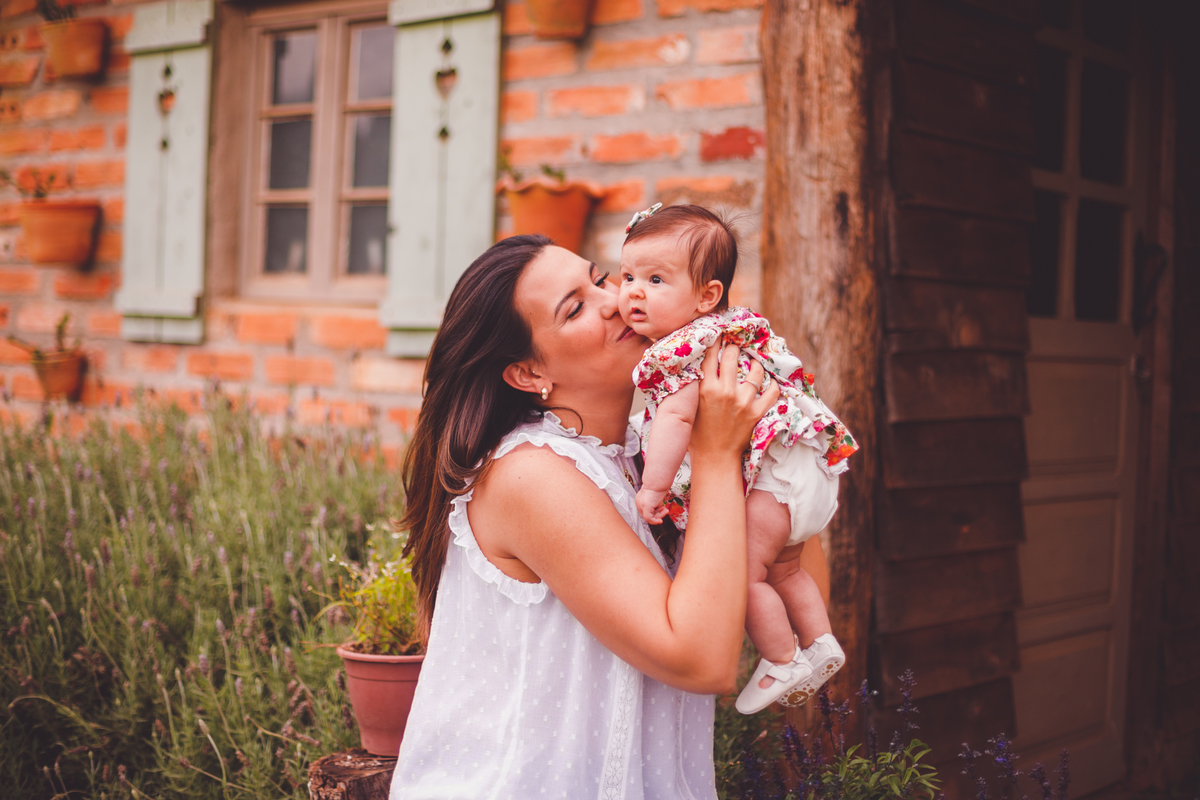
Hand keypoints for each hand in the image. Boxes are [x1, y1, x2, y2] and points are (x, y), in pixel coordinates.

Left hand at [636, 487, 668, 524]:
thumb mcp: (658, 497)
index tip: (664, 510)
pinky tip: (660, 519)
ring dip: (659, 516)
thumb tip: (661, 509)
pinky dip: (655, 521)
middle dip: (658, 514)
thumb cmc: (659, 486)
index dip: (656, 512)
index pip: (647, 510)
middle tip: (665, 511)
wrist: (658, 481)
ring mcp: (641, 505)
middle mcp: (639, 502)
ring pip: (648, 518)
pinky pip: (649, 519)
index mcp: (641, 499)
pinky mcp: (645, 508)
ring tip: (666, 510)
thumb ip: (657, 503)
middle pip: (647, 514)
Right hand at [691, 345, 780, 461]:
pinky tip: (771, 381)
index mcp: (705, 389)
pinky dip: (773, 385)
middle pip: (731, 356)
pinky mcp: (756, 412)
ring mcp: (743, 402)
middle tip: (735, 345)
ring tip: (754, 361)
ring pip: (754, 371)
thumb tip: (693, 368)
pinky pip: (771, 392)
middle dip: (734, 347)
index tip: (718, 333)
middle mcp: (725, 392)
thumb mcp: (689, 407)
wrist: (714, 458)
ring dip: (755, 363)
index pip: (710, 356)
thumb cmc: (698, 435)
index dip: (715, 341)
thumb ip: (693, 387)